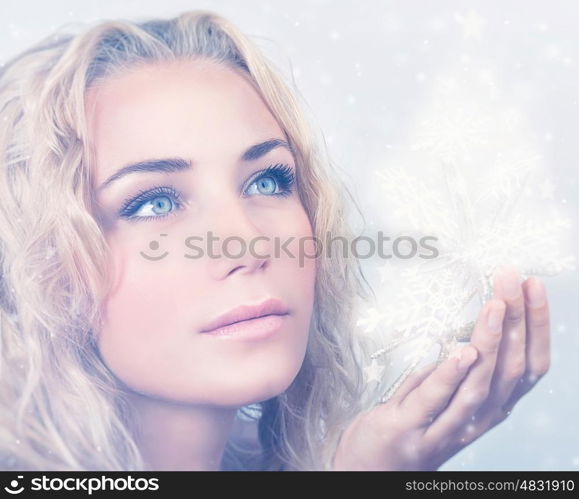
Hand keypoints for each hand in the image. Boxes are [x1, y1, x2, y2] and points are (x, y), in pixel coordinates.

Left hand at [332, 267, 549, 469]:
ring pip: (481, 384)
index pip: (528, 366)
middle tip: (512, 279)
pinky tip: (463, 350)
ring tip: (497, 304)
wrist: (370, 470)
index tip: (532, 286)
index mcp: (491, 407)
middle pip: (509, 368)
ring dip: (491, 341)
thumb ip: (456, 371)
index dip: (535, 326)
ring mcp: (446, 428)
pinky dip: (452, 374)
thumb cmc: (410, 427)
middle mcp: (478, 420)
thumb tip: (469, 329)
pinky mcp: (412, 429)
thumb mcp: (444, 397)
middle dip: (517, 320)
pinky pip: (438, 399)